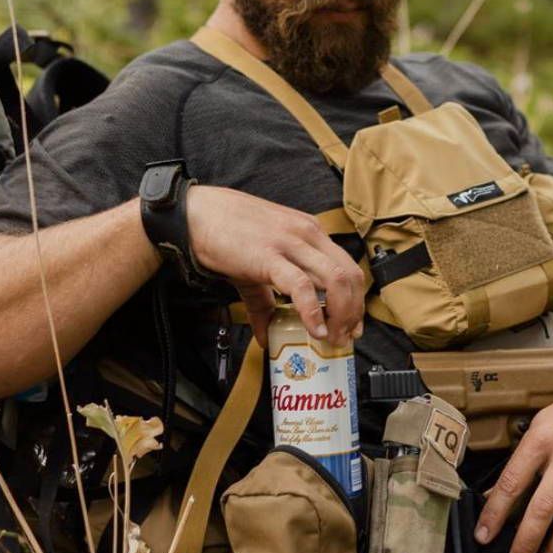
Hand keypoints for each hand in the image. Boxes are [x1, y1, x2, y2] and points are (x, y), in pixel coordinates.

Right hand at [186, 185, 364, 347]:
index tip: (352, 325)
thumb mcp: (256, 265)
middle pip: (350, 275)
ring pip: (336, 279)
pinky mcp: (270, 256)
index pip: (348, 267)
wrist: (196, 214)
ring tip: (332, 338)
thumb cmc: (226, 233)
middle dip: (354, 311)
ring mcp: (291, 243)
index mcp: (310, 232)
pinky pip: (301, 285)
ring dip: (341, 314)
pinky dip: (313, 312)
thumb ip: (265, 302)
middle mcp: (308, 234)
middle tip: (345, 337)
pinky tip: (313, 330)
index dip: (356, 300)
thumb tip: (267, 336)